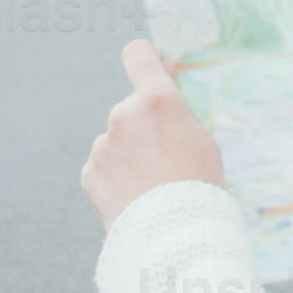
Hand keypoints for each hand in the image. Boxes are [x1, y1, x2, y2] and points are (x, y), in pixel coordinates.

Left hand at [81, 37, 225, 221]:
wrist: (174, 237)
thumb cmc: (198, 186)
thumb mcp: (202, 139)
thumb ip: (176, 109)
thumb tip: (162, 80)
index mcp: (157, 100)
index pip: (138, 55)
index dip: (144, 59)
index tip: (150, 66)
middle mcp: (123, 114)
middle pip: (131, 108)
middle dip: (143, 126)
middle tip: (165, 158)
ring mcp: (103, 144)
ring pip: (117, 140)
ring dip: (129, 154)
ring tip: (151, 185)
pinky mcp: (90, 172)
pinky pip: (104, 166)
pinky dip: (116, 178)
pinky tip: (135, 196)